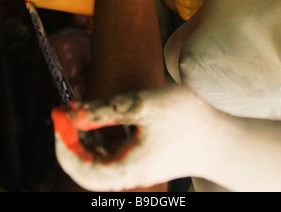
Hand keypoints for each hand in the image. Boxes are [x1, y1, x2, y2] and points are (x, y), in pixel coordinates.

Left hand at [52, 82, 215, 191]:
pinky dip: (101, 136)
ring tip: (80, 111)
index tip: (58, 118)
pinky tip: (101, 117)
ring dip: (85, 136)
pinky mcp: (141, 159)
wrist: (221, 139)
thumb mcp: (143, 106)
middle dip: (71, 138)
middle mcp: (127, 175)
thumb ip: (105, 110)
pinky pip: (112, 152)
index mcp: (126, 169)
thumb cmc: (188, 121)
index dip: (62, 144)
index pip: (80, 168)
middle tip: (65, 112)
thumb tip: (74, 113)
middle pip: (86, 164)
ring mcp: (135, 168)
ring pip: (97, 158)